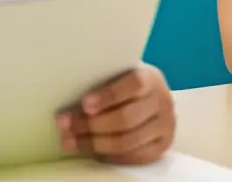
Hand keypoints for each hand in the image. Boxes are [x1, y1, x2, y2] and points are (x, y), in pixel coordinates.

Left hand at [56, 65, 174, 164]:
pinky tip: (93, 152)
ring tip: (71, 141)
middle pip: (126, 118)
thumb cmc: (126, 85)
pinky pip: (134, 156)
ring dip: (94, 143)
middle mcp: (162, 101)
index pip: (133, 84)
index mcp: (151, 78)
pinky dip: (110, 156)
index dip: (108, 95)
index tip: (85, 104)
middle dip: (92, 125)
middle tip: (66, 125)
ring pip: (127, 141)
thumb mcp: (119, 76)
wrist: (152, 98)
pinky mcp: (162, 146)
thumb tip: (70, 99)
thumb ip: (103, 82)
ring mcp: (165, 125)